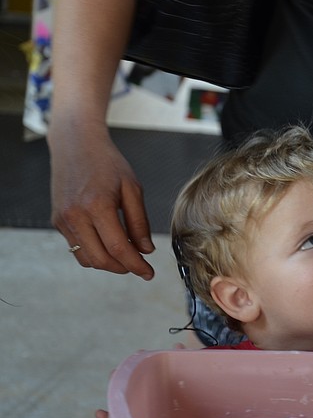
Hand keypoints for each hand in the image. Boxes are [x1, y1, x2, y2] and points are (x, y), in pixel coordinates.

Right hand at [48, 122, 155, 279]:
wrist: (76, 144)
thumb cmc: (107, 162)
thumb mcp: (133, 189)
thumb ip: (140, 222)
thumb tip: (146, 250)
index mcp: (97, 206)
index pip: (118, 248)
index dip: (136, 265)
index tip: (149, 273)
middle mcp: (75, 216)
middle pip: (100, 260)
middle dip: (123, 268)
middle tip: (140, 266)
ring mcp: (63, 220)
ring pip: (86, 258)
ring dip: (108, 264)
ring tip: (126, 255)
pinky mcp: (57, 221)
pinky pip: (77, 248)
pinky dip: (95, 253)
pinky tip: (110, 245)